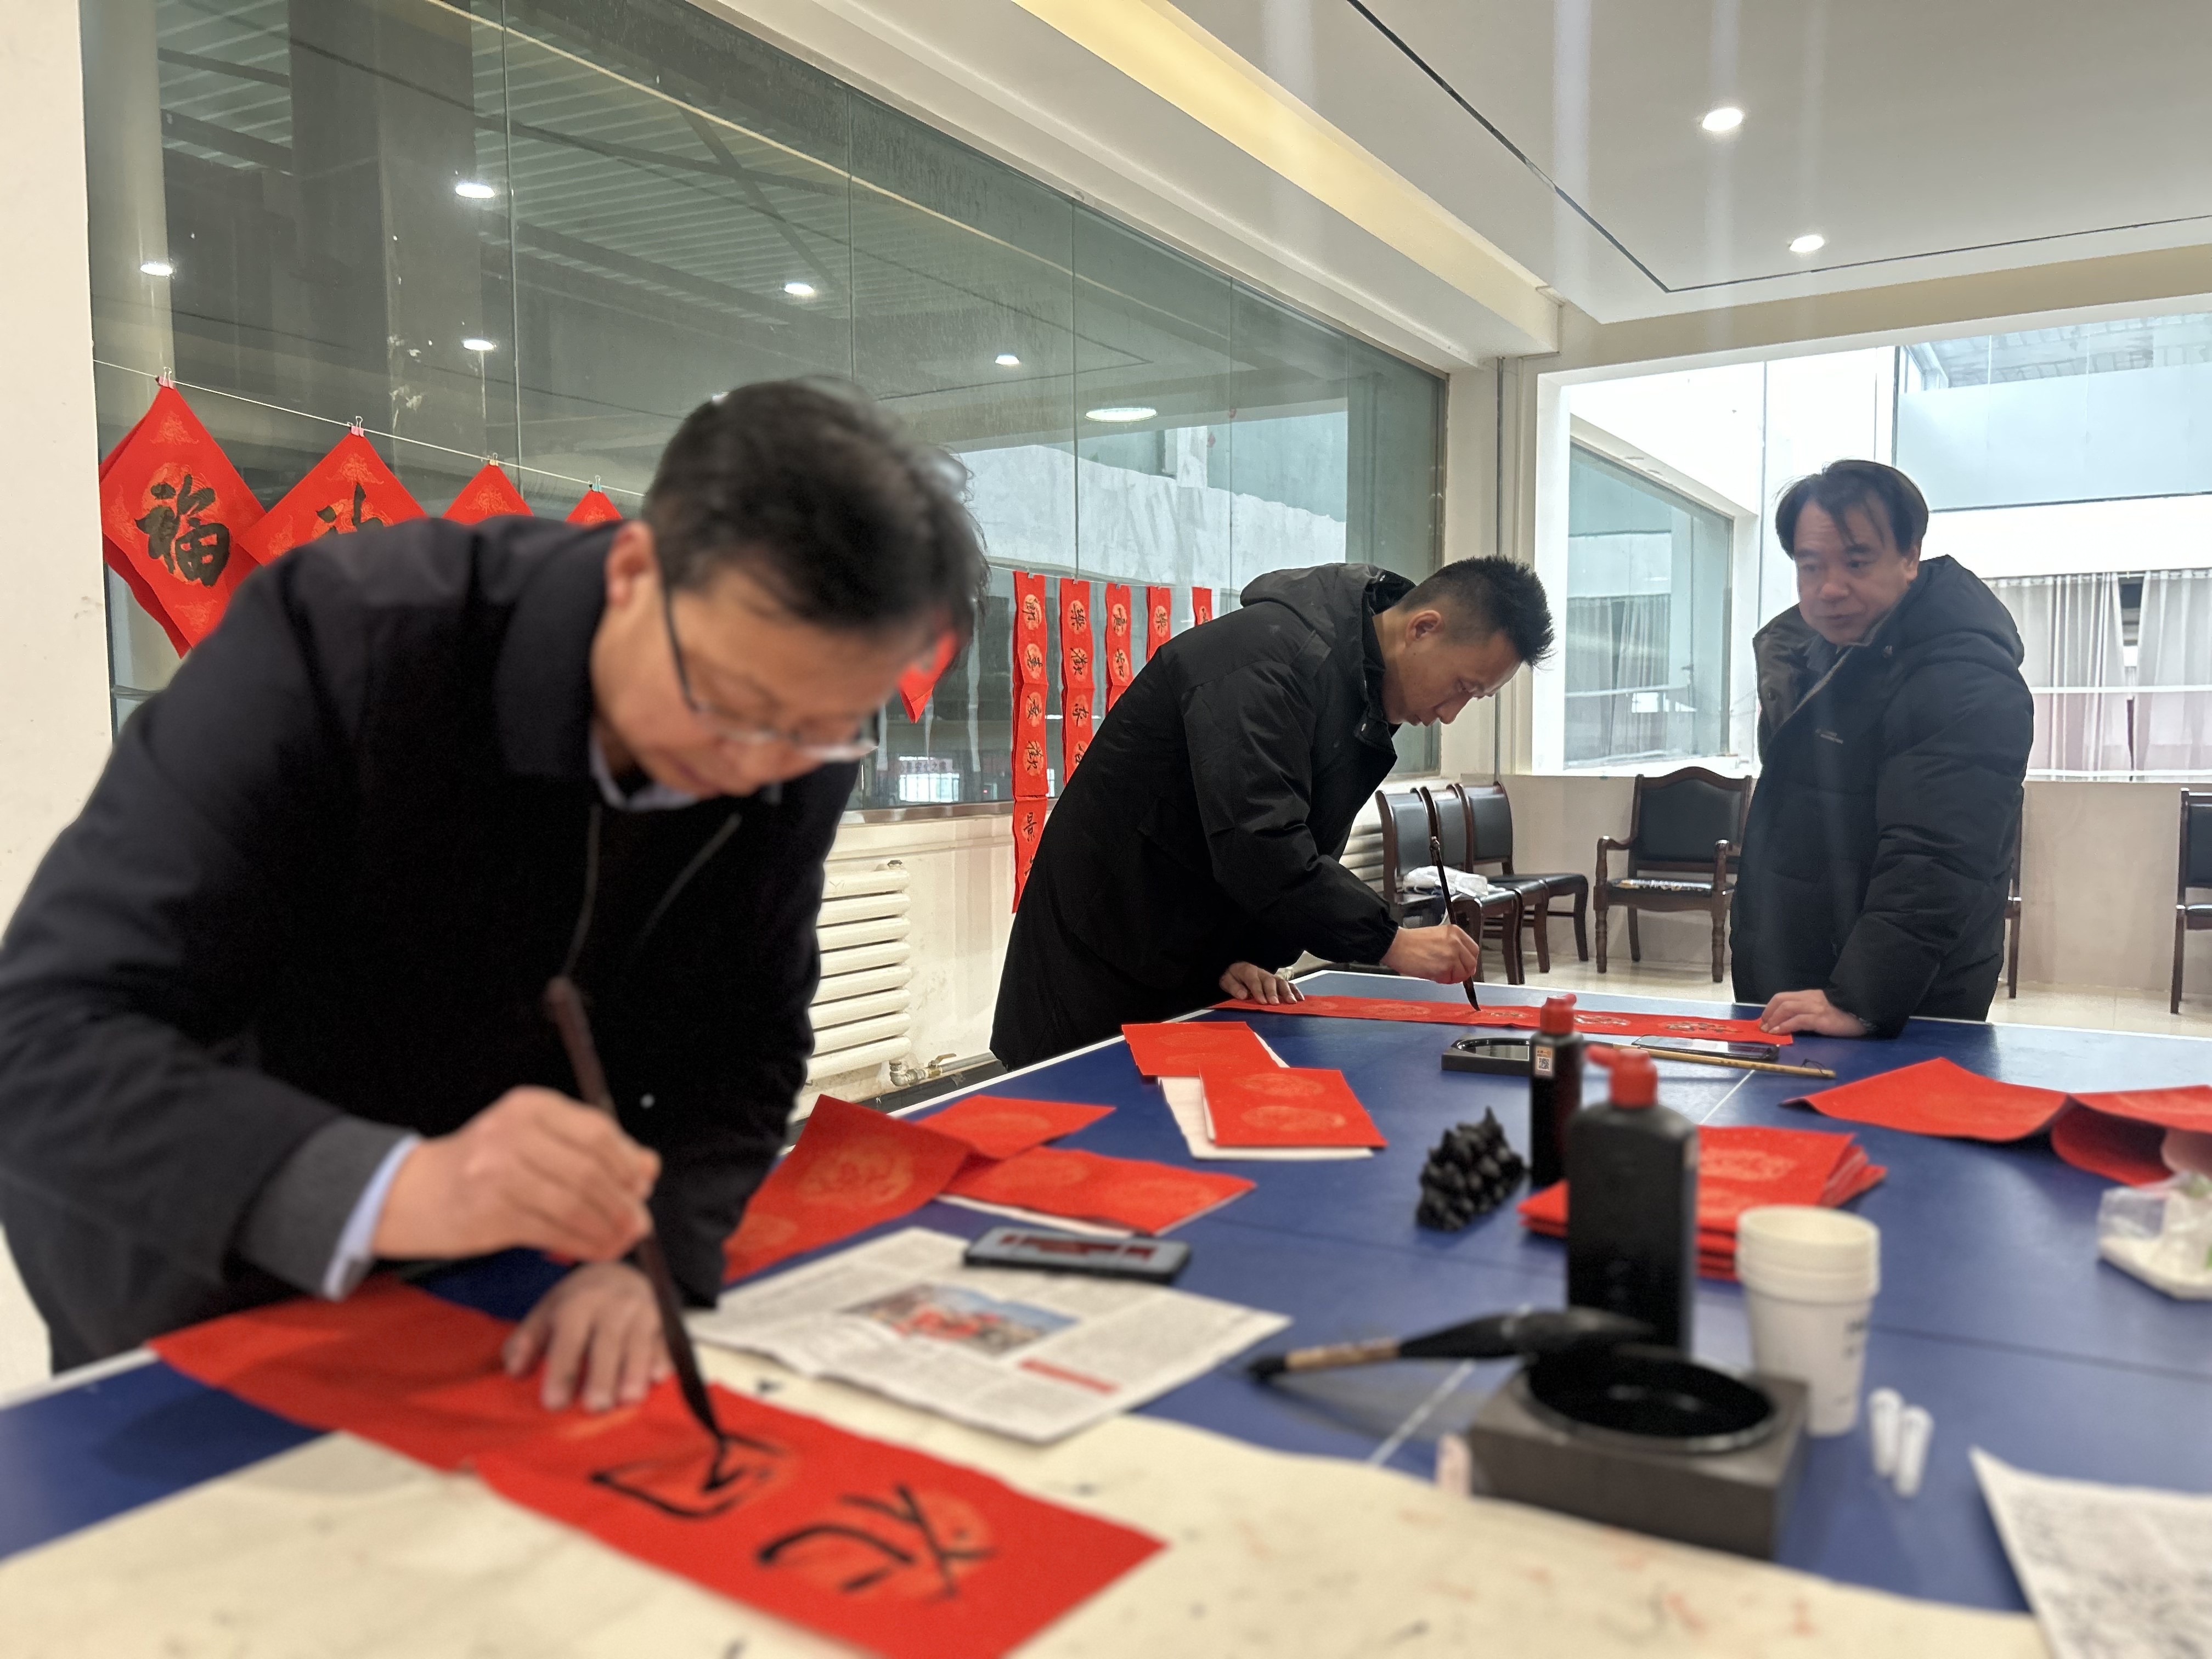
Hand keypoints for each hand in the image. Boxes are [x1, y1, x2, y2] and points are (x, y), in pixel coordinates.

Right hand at [371, 1086, 658, 1261]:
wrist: (412, 1191)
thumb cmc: (483, 1166)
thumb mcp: (534, 1140)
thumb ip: (588, 1149)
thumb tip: (647, 1167)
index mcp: (530, 1106)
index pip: (596, 1132)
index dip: (627, 1162)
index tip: (643, 1184)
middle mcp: (513, 1133)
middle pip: (590, 1170)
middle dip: (622, 1202)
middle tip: (638, 1222)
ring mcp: (498, 1172)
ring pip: (574, 1204)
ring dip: (607, 1228)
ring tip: (622, 1240)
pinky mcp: (489, 1213)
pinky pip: (552, 1231)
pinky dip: (582, 1244)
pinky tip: (596, 1249)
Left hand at [502, 1261, 669, 1411]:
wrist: (621, 1270)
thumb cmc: (577, 1303)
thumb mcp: (546, 1313)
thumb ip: (526, 1343)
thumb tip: (515, 1373)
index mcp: (577, 1304)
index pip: (569, 1339)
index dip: (562, 1371)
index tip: (554, 1403)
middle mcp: (612, 1305)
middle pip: (608, 1342)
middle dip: (602, 1374)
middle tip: (595, 1406)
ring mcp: (642, 1310)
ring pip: (640, 1342)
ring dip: (635, 1370)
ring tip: (628, 1398)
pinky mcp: (666, 1319)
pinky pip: (667, 1340)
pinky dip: (663, 1358)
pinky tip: (658, 1377)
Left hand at [1219, 962, 1303, 1003]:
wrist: (1236, 969)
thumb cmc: (1232, 977)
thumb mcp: (1226, 980)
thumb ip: (1234, 987)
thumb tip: (1244, 995)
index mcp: (1247, 971)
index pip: (1254, 981)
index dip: (1258, 991)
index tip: (1262, 1002)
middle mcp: (1261, 972)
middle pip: (1269, 981)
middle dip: (1273, 992)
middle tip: (1275, 1003)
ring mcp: (1271, 976)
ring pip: (1281, 982)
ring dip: (1287, 992)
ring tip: (1291, 1002)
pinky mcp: (1277, 981)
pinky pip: (1288, 984)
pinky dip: (1295, 991)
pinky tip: (1300, 999)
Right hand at [1382, 922, 1482, 983]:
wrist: (1397, 945)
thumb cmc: (1412, 941)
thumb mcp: (1438, 936)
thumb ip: (1453, 946)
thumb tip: (1461, 961)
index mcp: (1455, 932)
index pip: (1474, 950)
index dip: (1469, 961)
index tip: (1464, 965)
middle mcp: (1456, 942)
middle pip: (1471, 963)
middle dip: (1463, 971)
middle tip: (1452, 974)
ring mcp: (1451, 955)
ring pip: (1462, 974)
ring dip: (1452, 977)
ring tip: (1438, 973)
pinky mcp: (1444, 968)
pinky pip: (1449, 979)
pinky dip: (1442, 980)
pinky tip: (1432, 973)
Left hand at [1758, 989, 1869, 1036]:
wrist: (1864, 1013)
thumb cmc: (1843, 1013)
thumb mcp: (1822, 1008)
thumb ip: (1807, 1010)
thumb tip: (1789, 1020)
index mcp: (1809, 995)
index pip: (1783, 997)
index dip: (1770, 1007)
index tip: (1764, 1019)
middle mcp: (1809, 999)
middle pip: (1781, 1000)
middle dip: (1768, 1013)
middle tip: (1763, 1026)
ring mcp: (1815, 1008)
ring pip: (1787, 1008)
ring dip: (1773, 1020)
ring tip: (1768, 1030)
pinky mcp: (1821, 1019)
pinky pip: (1798, 1020)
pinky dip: (1785, 1026)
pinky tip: (1778, 1032)